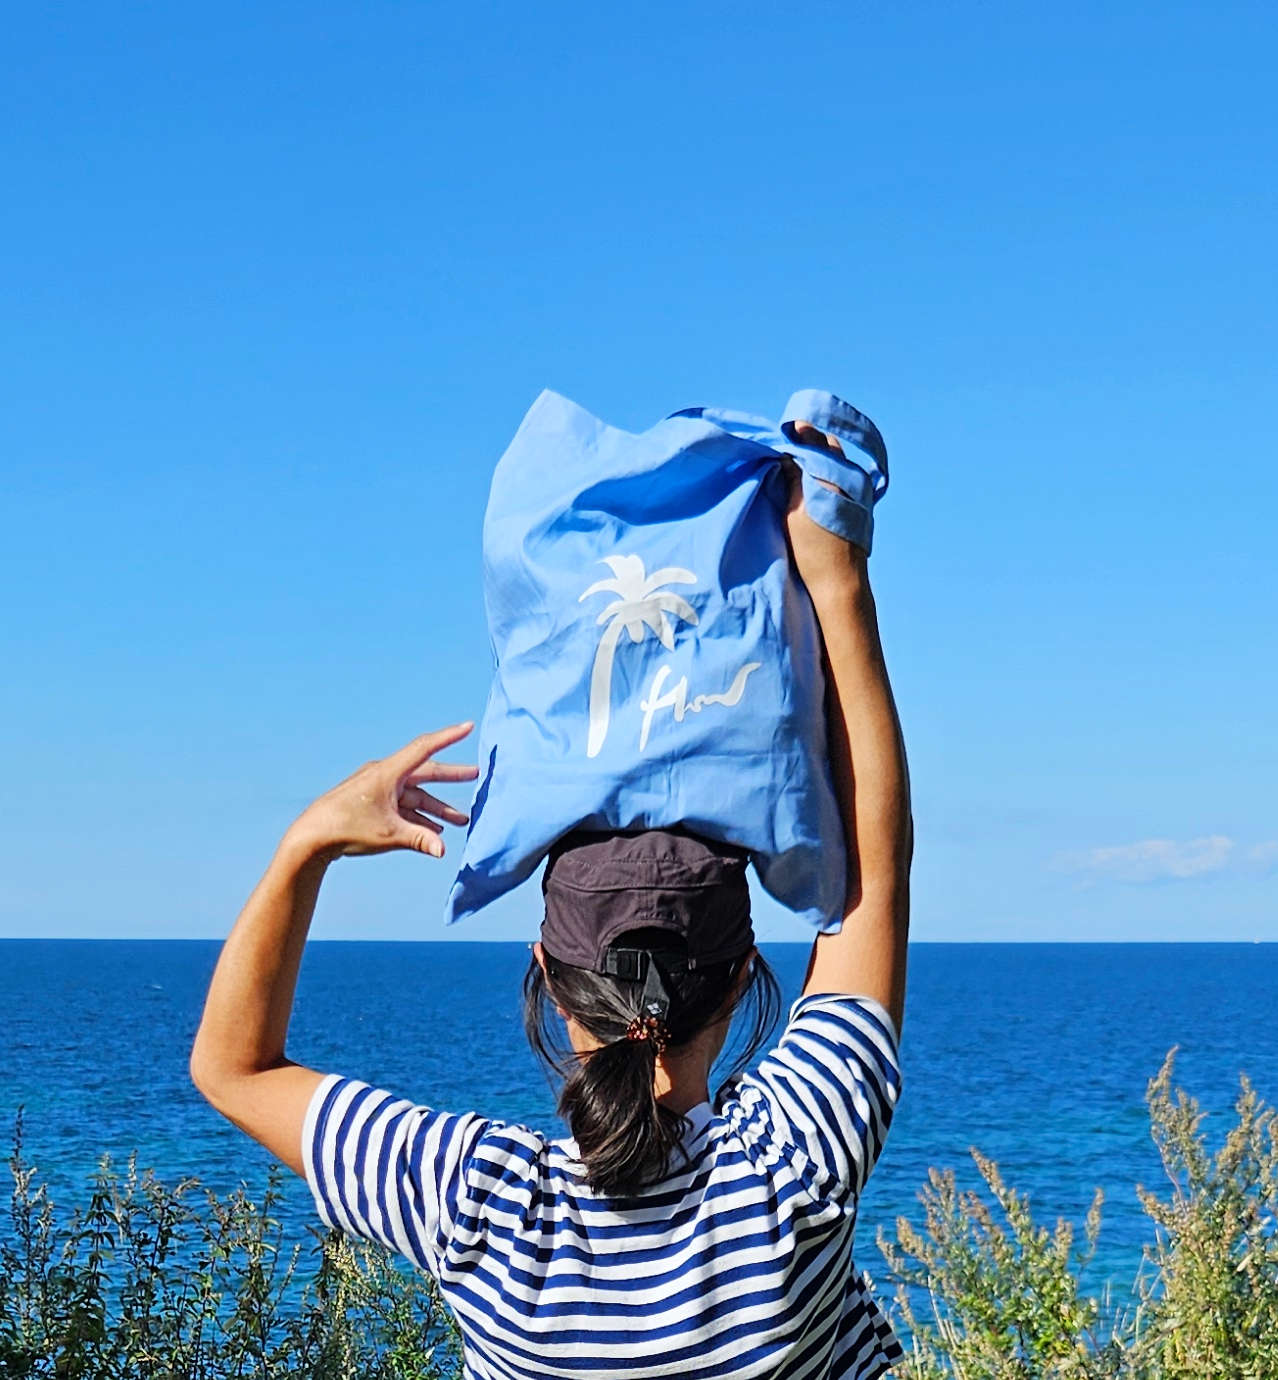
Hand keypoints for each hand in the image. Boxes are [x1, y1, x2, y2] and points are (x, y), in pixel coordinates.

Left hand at [284, 722, 479, 860]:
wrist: (311, 837)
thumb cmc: (347, 829)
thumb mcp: (390, 835)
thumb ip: (420, 840)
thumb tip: (443, 851)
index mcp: (389, 773)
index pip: (425, 748)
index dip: (449, 737)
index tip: (468, 726)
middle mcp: (385, 776)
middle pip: (425, 773)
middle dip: (450, 777)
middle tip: (475, 775)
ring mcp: (378, 790)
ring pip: (415, 795)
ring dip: (436, 807)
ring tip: (460, 821)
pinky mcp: (372, 804)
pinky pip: (403, 806)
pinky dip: (419, 816)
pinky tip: (434, 831)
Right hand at [781, 422, 867, 603]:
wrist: (841, 584)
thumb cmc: (814, 550)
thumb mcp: (795, 510)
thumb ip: (794, 477)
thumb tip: (787, 452)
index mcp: (834, 475)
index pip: (815, 440)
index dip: (796, 434)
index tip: (780, 434)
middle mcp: (851, 478)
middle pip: (828, 446)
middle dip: (808, 442)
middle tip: (785, 447)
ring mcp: (859, 490)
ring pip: (835, 460)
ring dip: (816, 456)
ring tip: (794, 463)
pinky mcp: (858, 504)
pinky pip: (840, 474)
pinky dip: (824, 470)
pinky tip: (809, 481)